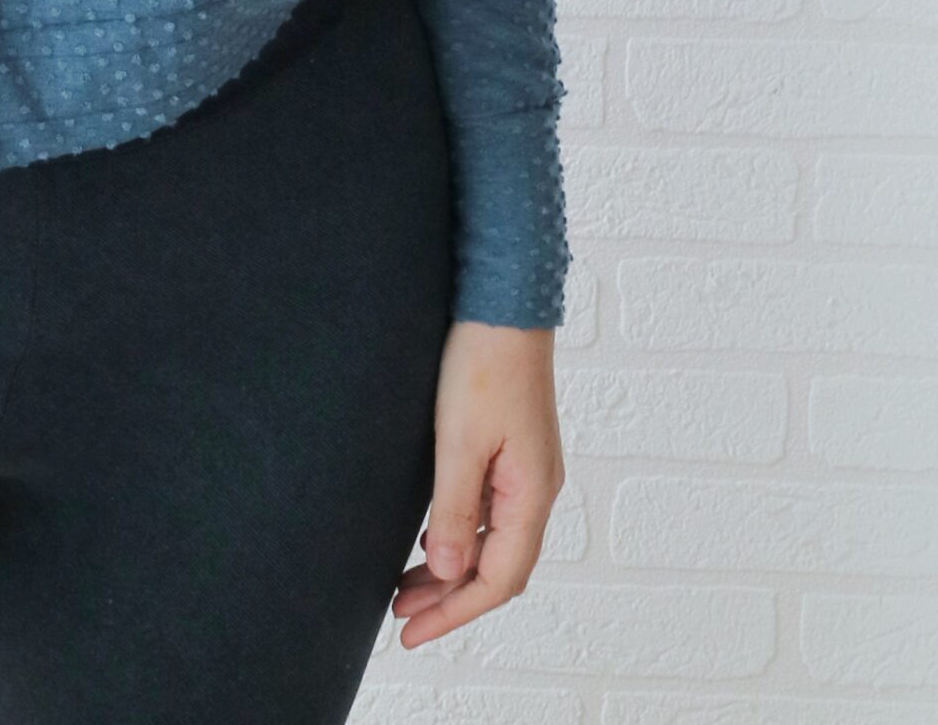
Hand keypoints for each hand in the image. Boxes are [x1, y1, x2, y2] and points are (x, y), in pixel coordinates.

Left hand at [392, 319, 563, 648]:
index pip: (496, 581)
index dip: (453, 613)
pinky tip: (433, 537)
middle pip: (498, 569)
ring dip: (453, 569)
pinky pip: (492, 513)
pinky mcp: (514, 452)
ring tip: (407, 586)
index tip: (411, 633)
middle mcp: (537, 491)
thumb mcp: (459, 440)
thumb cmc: (483, 363)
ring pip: (494, 543)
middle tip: (401, 615)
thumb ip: (455, 509)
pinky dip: (462, 535)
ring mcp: (528, 472)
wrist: (504, 303)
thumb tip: (449, 573)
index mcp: (531, 496)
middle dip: (450, 599)